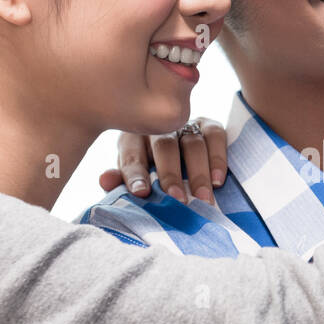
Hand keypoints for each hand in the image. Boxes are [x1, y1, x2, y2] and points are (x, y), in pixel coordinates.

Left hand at [97, 117, 227, 204]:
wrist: (180, 156)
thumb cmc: (150, 172)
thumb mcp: (133, 177)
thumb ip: (121, 181)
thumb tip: (104, 180)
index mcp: (133, 138)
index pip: (132, 155)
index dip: (136, 175)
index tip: (142, 193)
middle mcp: (158, 127)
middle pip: (164, 147)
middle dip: (171, 175)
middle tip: (179, 200)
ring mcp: (186, 123)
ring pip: (192, 144)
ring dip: (198, 173)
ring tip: (203, 199)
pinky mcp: (209, 125)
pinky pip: (216, 137)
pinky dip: (218, 159)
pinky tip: (218, 181)